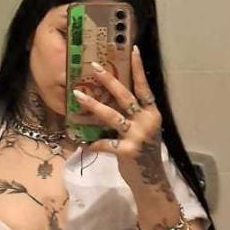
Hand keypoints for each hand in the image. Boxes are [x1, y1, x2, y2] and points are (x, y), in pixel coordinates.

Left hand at [73, 46, 164, 188]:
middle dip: (108, 80)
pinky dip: (92, 143)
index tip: (133, 49)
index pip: (145, 87)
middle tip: (94, 66)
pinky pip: (104, 143)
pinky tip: (81, 143)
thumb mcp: (145, 129)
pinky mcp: (126, 151)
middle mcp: (146, 121)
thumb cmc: (145, 152)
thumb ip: (135, 115)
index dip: (139, 68)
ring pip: (111, 115)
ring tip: (77, 94)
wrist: (150, 180)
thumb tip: (113, 96)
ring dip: (92, 105)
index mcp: (152, 113)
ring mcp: (137, 135)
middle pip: (125, 96)